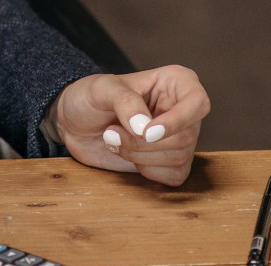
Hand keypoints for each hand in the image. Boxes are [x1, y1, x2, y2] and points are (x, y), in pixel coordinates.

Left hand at [44, 65, 210, 185]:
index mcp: (177, 83)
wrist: (72, 124)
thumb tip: (144, 127)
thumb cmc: (89, 98)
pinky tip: (127, 156)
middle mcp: (183, 110)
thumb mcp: (101, 89)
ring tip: (113, 140)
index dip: (176, 122)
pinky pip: (174, 176)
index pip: (198, 104)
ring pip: (179, 159)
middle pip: (186, 137)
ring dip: (139, 156)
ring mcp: (178, 137)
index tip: (146, 133)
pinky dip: (147, 171)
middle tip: (111, 133)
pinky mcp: (168, 161)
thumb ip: (124, 101)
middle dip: (142, 143)